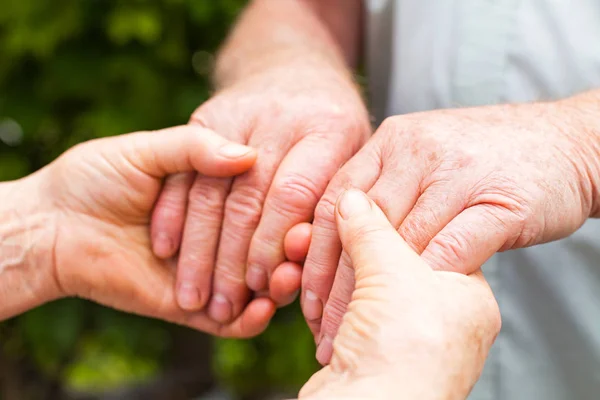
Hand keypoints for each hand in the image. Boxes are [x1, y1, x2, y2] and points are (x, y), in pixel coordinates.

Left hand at [15, 125, 279, 336]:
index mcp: (214, 194)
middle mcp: (218, 233)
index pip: (262, 201)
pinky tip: (262, 308)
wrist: (53, 223)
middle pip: (266, 246)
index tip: (304, 207)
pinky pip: (230, 322)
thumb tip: (250, 155)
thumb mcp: (147, 151)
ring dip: (278, 285)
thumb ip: (195, 149)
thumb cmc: (95, 178)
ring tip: (285, 279)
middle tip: (300, 248)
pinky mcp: (192, 307)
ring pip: (257, 286)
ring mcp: (209, 271)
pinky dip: (251, 319)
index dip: (284, 208)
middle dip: (285, 250)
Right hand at [151, 67, 370, 322]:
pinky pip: (185, 170)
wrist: (292, 68)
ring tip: (194, 295)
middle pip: (249, 198)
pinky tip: (166, 248)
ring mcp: (238, 114)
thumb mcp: (352, 154)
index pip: (295, 194)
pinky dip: (173, 213)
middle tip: (222, 306)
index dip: (276, 244)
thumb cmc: (331, 128)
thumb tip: (301, 248)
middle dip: (233, 260)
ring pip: (212, 191)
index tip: (263, 285)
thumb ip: (333, 199)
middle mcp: (280, 118)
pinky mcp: (206, 117)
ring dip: (200, 249)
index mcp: (327, 129)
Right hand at [299, 189, 499, 398]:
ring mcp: (401, 338)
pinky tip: (303, 285)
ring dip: (328, 271)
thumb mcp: (393, 271)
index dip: (392, 217)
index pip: (431, 237)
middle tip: (324, 225)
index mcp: (467, 296)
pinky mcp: (366, 352)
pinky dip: (322, 298)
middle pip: (389, 262)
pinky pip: (341, 310)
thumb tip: (351, 196)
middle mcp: (440, 319)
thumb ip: (372, 228)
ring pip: (360, 286)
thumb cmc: (405, 353)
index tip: (362, 198)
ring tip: (304, 253)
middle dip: (350, 246)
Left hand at [303, 98, 599, 361]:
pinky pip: (452, 249)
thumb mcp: (421, 155)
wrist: (564, 142)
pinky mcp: (499, 202)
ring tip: (353, 329)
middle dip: (334, 281)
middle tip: (319, 323)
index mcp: (391, 140)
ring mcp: (458, 174)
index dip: (313, 251)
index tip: (301, 293)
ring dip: (373, 294)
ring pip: (399, 244)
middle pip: (360, 226)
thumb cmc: (483, 158)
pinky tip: (406, 310)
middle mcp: (418, 151)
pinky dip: (424, 283)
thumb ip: (380, 186)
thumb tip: (333, 235)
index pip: (335, 199)